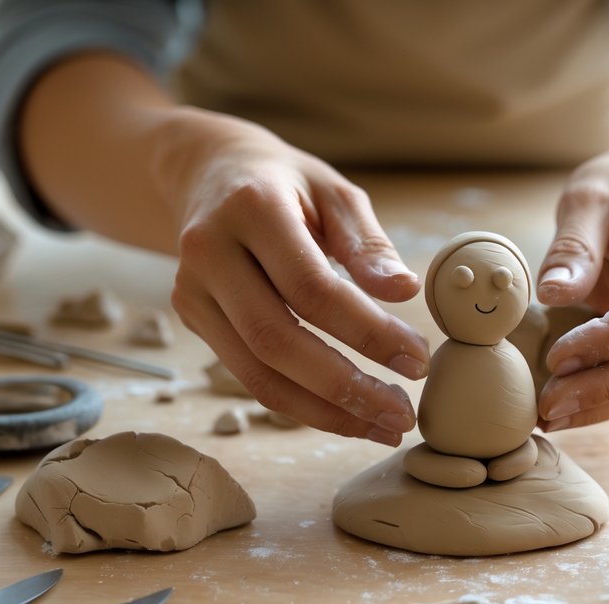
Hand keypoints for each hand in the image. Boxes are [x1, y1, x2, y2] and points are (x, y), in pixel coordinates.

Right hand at [164, 113, 428, 444]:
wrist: (209, 172)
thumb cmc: (287, 184)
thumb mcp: (335, 192)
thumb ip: (368, 243)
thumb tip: (403, 292)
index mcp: (252, 208)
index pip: (312, 288)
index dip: (368, 332)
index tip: (418, 360)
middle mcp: (210, 250)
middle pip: (276, 340)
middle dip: (345, 387)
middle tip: (401, 413)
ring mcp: (191, 289)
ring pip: (256, 373)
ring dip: (323, 411)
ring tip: (380, 426)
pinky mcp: (191, 317)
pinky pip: (247, 375)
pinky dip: (299, 403)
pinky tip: (344, 412)